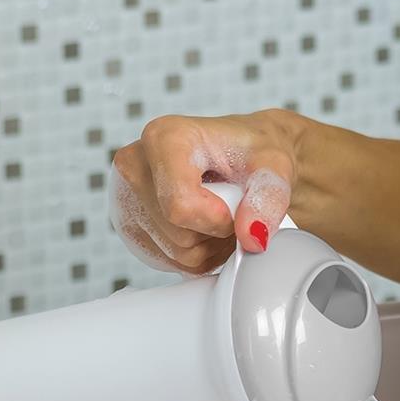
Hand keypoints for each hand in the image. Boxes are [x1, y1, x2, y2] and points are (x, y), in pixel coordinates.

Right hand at [110, 110, 300, 273]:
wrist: (244, 156)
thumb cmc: (252, 153)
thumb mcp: (274, 165)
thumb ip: (268, 197)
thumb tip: (252, 237)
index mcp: (163, 138)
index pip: (181, 207)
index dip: (219, 220)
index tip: (237, 203)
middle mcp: (134, 164)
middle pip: (179, 235)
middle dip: (218, 232)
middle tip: (234, 205)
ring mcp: (125, 197)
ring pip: (177, 254)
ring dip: (212, 245)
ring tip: (222, 214)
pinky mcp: (129, 226)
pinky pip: (170, 263)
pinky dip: (198, 255)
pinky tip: (205, 226)